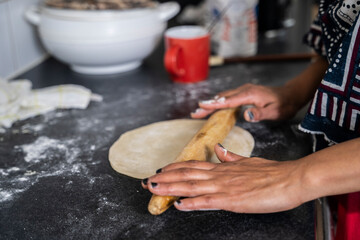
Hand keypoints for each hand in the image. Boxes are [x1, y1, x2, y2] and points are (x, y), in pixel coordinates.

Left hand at [142, 144, 306, 212]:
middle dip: (165, 178)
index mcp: (224, 167)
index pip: (193, 165)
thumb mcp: (248, 161)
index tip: (160, 170)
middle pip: (186, 174)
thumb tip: (218, 149)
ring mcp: (225, 187)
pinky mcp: (232, 200)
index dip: (174, 168)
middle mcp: (220, 175)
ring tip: (153, 188)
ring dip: (170, 187)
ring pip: (191, 186)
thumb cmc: (272, 172)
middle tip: (146, 181)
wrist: (291, 178)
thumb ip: (231, 157)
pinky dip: (191, 203)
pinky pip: (207, 202)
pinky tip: (178, 204)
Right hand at [191, 83, 299, 121]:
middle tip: (195, 113)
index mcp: (249, 94)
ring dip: (211, 103)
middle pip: (222, 98)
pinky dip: (219, 102)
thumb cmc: (284, 105)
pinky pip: (228, 98)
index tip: (201, 106)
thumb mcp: (275, 112)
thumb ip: (260, 113)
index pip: (228, 101)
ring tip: (199, 111)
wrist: (291, 95)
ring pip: (224, 97)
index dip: (214, 104)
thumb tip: (246, 116)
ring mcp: (244, 90)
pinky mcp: (244, 93)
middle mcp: (244, 90)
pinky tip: (214, 107)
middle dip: (207, 105)